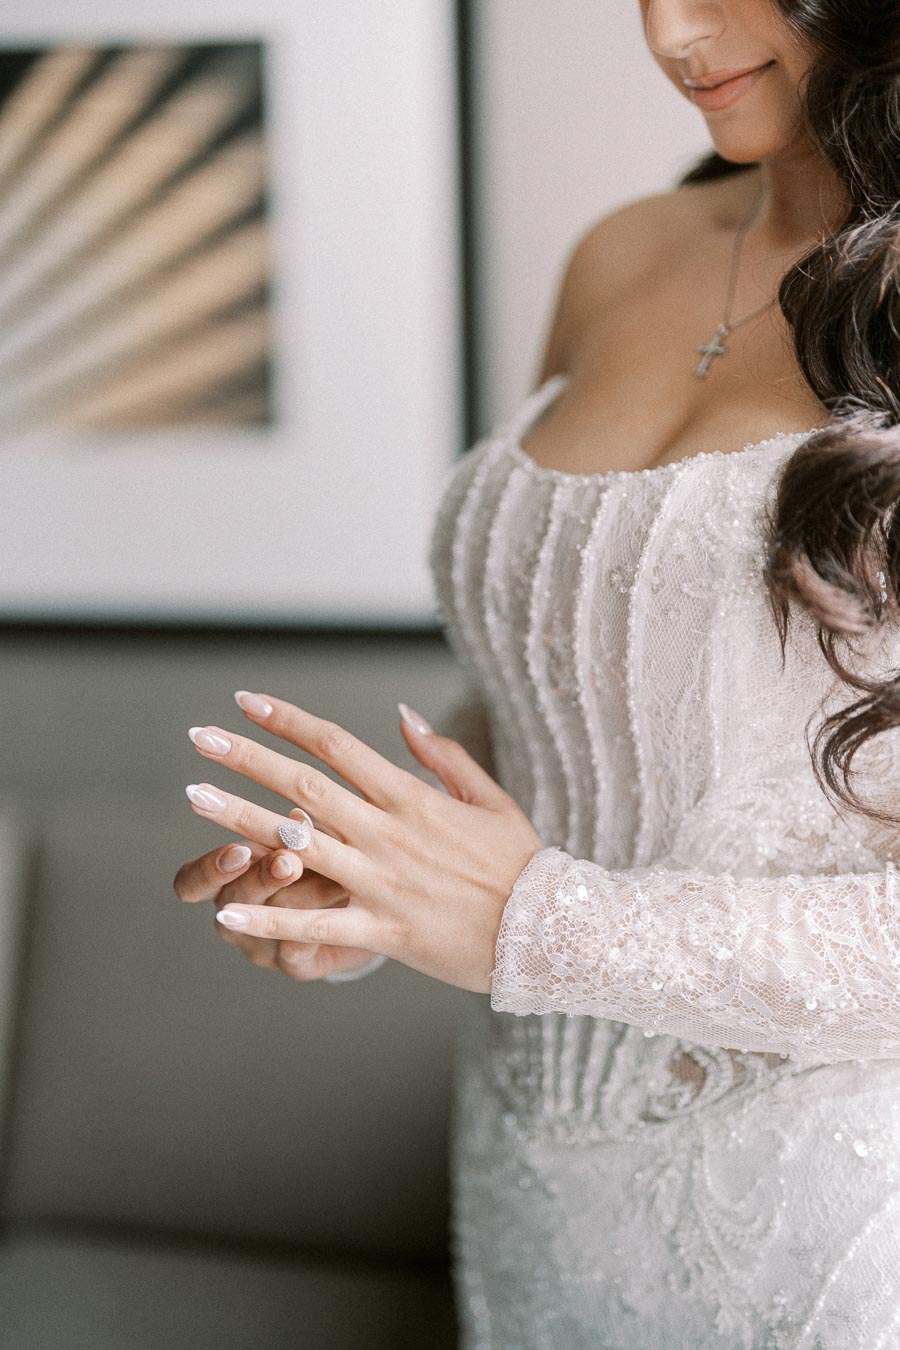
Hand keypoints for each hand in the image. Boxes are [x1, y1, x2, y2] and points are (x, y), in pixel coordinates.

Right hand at [172, 835, 383, 980]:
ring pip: (265, 925)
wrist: (359, 912)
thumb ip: (297, 833)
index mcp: (225, 879)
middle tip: (288, 862)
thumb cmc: (322, 862)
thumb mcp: (306, 842)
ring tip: (330, 877)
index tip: (240, 851)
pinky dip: (315, 926)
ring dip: (297, 895)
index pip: (190, 882)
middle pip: (231, 901)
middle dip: (261, 878)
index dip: (209, 869)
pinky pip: (296, 951)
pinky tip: (337, 909)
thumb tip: (297, 817)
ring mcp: (260, 947)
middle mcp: (233, 916)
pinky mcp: (295, 967)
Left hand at [175, 691, 543, 993]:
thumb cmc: (521, 864)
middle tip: (198, 738)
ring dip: (242, 821)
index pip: (337, 744)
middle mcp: (390, 833)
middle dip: (247, 758)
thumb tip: (400, 713)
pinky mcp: (383, 932)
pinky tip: (226, 911)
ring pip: (300, 846)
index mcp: (412, 797)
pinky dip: (271, 918)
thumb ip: (442, 755)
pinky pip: (317, 926)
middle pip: (305, 784)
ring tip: (195, 799)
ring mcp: (383, 882)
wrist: (551, 931)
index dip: (286, 720)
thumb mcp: (489, 798)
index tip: (245, 702)